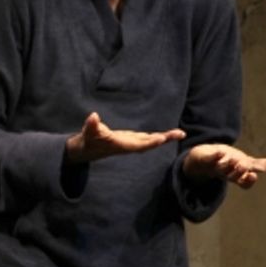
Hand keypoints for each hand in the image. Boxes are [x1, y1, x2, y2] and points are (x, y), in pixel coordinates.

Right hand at [65, 112, 184, 163]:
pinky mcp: (129, 140)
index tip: (163, 139)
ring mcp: (130, 143)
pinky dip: (156, 136)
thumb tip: (93, 116)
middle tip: (181, 133)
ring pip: (149, 141)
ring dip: (164, 138)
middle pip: (149, 143)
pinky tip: (163, 135)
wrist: (85, 150)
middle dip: (164, 139)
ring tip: (179, 133)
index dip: (150, 142)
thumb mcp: (88, 132)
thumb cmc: (87, 141)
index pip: (138, 144)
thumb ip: (91, 125)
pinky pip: (146, 139)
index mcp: (121, 145)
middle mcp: (128, 145)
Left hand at [183, 144, 265, 188]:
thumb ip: (263, 165)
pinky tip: (219, 152)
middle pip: (232, 176)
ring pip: (221, 169)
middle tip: (243, 164)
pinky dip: (215, 156)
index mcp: (236, 175)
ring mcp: (214, 167)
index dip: (247, 181)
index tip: (253, 176)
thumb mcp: (247, 164)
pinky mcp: (204, 159)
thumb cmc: (229, 162)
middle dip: (238, 171)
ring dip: (228, 164)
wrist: (200, 160)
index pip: (243, 183)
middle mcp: (225, 173)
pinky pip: (209, 159)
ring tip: (233, 159)